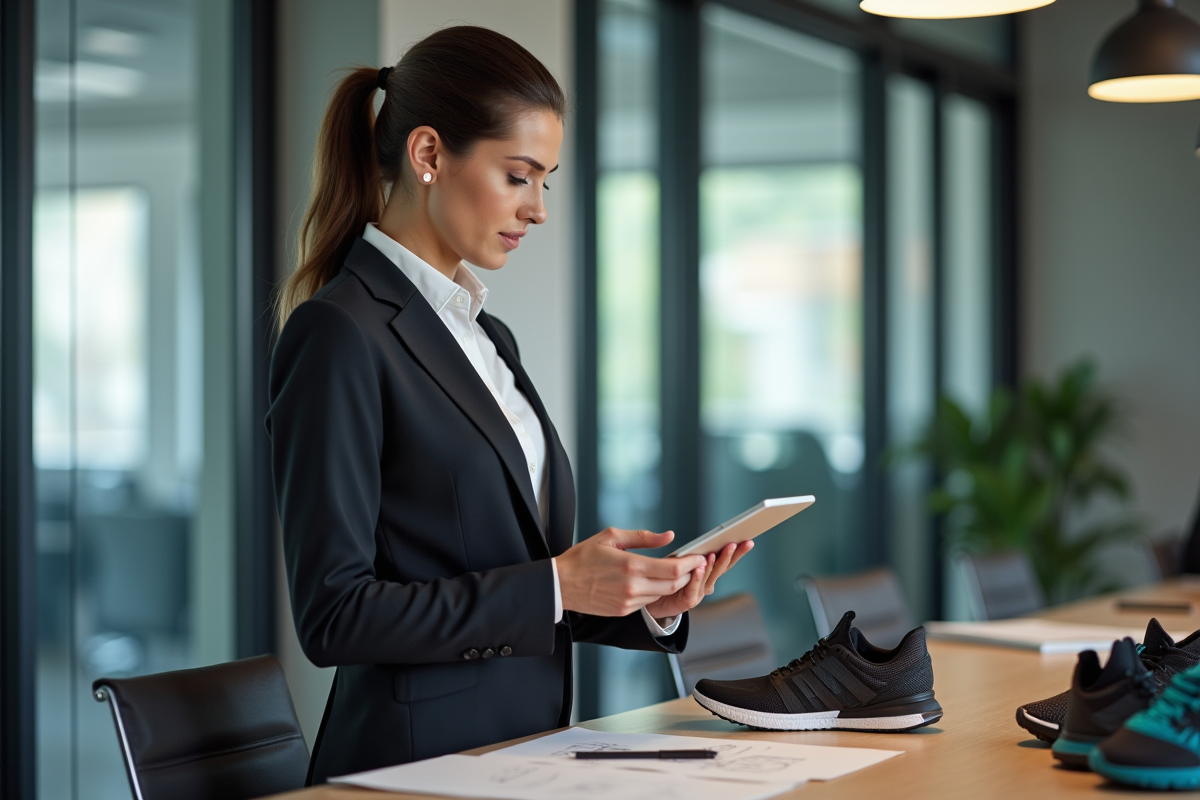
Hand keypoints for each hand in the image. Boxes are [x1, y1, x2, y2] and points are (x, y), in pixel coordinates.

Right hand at [556, 528, 706, 616]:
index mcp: (631, 565)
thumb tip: (669, 536)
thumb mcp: (612, 536)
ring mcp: (629, 602)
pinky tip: (652, 581)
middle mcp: (633, 587)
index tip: (700, 556)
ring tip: (674, 570)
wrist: (561, 584)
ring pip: (662, 594)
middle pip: (674, 584)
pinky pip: (648, 601)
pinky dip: (655, 591)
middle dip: (687, 574)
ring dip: (672, 583)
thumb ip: (644, 537)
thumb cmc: (584, 557)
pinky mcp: (624, 611)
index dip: (691, 563)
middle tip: (693, 563)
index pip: (674, 568)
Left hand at [643, 540, 753, 619]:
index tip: (748, 540)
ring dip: (715, 563)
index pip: (726, 561)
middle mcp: (706, 584)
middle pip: (722, 568)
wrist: (653, 601)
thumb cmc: (667, 579)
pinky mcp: (688, 601)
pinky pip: (694, 587)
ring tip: (719, 551)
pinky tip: (700, 567)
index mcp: (707, 573)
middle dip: (731, 555)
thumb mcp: (681, 562)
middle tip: (736, 543)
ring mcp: (699, 593)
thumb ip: (692, 555)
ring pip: (710, 576)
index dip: (737, 552)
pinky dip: (698, 577)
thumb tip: (703, 544)